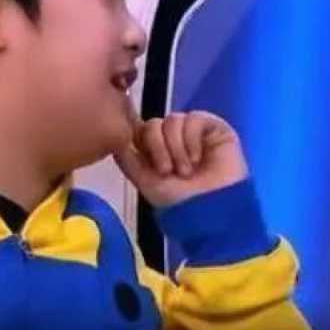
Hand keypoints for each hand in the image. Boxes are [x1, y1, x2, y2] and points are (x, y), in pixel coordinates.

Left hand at [114, 109, 247, 206]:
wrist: (212, 211)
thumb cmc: (179, 201)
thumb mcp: (145, 181)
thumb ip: (127, 159)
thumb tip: (115, 139)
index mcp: (156, 148)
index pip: (140, 129)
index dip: (142, 142)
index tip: (150, 165)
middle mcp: (173, 137)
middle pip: (154, 123)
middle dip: (157, 147)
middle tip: (167, 171)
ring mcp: (193, 130)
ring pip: (173, 120)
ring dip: (176, 147)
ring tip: (187, 171)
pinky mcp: (214, 127)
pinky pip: (194, 118)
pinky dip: (192, 139)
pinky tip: (198, 159)